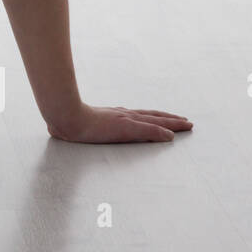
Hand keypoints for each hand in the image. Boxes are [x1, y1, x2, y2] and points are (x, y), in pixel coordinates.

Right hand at [47, 103, 192, 142]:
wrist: (64, 118)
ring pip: (154, 121)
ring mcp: (125, 120)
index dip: (157, 117)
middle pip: (153, 116)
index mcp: (116, 115)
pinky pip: (148, 130)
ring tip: (186, 125)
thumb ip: (88, 124)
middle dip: (171, 120)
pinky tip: (172, 136)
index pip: (141, 115)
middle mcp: (123, 115)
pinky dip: (160, 132)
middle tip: (187, 122)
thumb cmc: (68, 121)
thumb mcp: (81, 123)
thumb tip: (88, 130)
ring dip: (172, 123)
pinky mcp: (125, 127)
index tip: (170, 119)